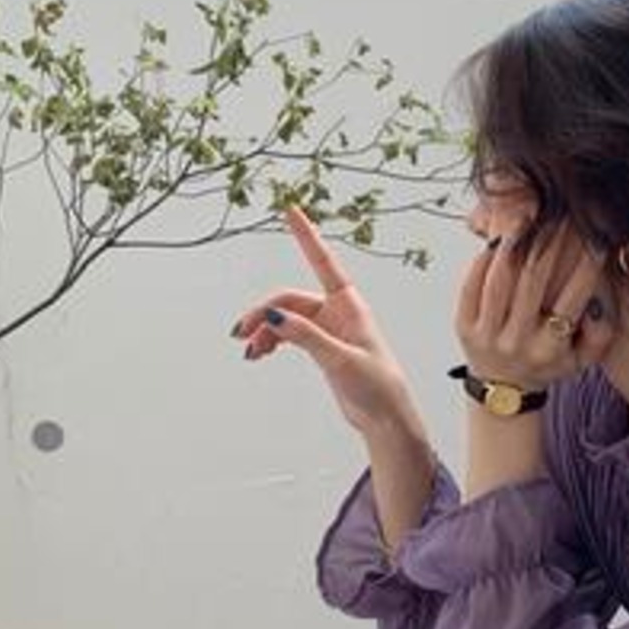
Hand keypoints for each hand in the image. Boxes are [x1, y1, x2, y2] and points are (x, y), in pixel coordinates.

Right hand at [231, 206, 410, 433]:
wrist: (386, 418)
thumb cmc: (377, 386)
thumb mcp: (341, 360)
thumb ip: (307, 337)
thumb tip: (273, 318)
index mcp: (349, 305)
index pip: (323, 262)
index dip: (306, 236)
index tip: (291, 209)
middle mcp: (337, 312)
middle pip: (289, 301)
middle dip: (263, 314)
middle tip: (242, 334)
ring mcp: (327, 329)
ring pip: (284, 319)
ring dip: (264, 332)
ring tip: (249, 351)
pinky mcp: (321, 348)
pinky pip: (288, 335)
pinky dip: (271, 342)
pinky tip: (258, 354)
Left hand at [455, 215, 614, 392]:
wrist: (503, 392)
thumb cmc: (547, 365)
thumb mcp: (581, 361)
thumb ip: (600, 335)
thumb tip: (598, 302)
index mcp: (549, 351)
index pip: (572, 301)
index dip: (586, 266)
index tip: (596, 238)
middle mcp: (517, 343)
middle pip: (532, 282)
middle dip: (549, 243)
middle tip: (560, 215)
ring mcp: (487, 335)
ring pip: (500, 279)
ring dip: (514, 244)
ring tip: (528, 218)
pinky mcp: (463, 327)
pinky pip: (472, 286)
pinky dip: (485, 259)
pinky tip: (499, 240)